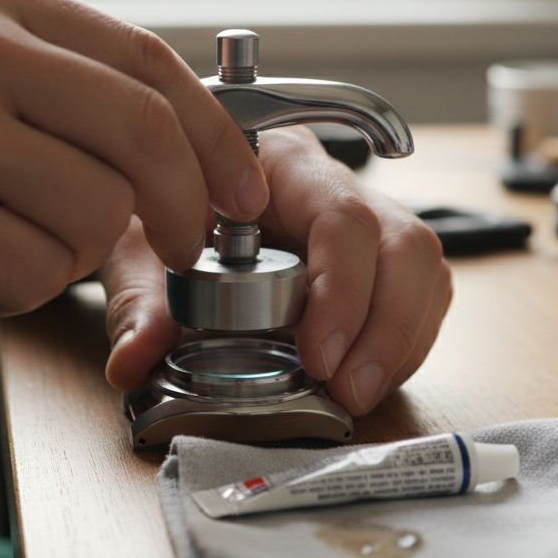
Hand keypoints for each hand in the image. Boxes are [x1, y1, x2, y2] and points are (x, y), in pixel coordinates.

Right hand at [0, 0, 267, 325]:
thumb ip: (26, 72)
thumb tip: (135, 137)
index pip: (148, 63)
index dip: (215, 136)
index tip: (239, 186)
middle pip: (146, 136)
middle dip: (186, 208)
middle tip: (180, 245)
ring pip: (93, 215)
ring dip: (67, 255)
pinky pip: (26, 275)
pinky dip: (8, 288)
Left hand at [101, 127, 451, 415]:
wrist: (175, 207)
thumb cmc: (168, 214)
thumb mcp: (142, 251)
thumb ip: (140, 303)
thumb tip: (133, 360)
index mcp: (282, 165)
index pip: (341, 216)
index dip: (340, 289)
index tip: (314, 354)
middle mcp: (337, 185)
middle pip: (403, 242)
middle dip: (385, 326)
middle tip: (346, 389)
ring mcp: (368, 219)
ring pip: (423, 268)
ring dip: (400, 340)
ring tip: (357, 392)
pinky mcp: (381, 259)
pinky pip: (422, 295)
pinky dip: (403, 344)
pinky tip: (366, 377)